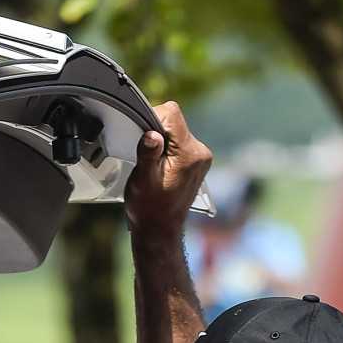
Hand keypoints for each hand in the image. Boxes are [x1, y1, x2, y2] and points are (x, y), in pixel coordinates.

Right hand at [124, 101, 212, 238]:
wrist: (159, 230)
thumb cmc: (149, 208)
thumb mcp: (143, 180)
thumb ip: (148, 154)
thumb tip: (152, 134)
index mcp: (189, 154)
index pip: (172, 113)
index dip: (153, 117)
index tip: (143, 136)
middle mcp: (200, 152)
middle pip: (174, 121)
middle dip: (156, 132)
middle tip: (146, 157)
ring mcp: (200, 157)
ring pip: (176, 132)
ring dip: (161, 142)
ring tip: (153, 165)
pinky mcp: (196, 162)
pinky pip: (179, 143)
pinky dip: (166, 149)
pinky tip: (160, 167)